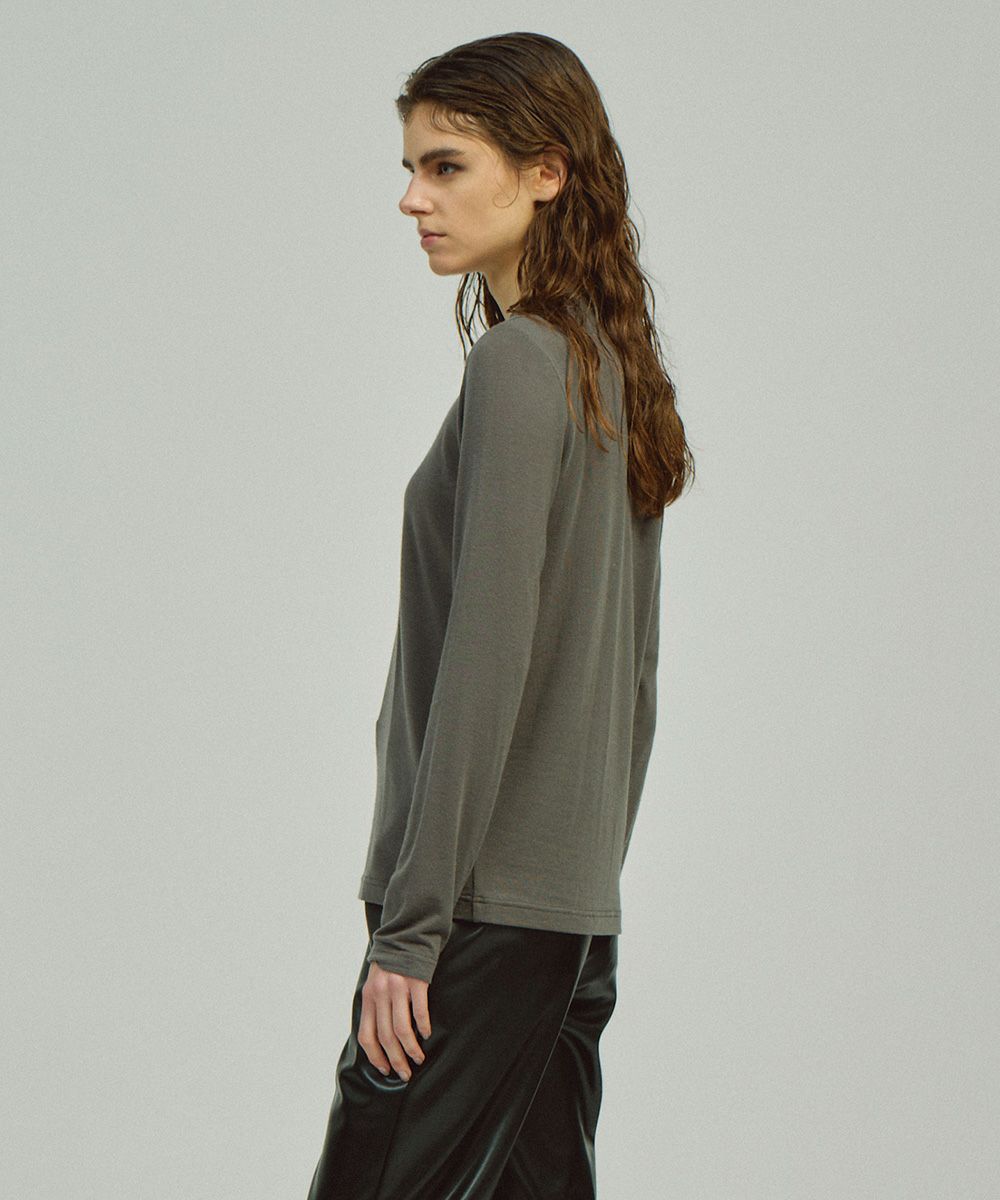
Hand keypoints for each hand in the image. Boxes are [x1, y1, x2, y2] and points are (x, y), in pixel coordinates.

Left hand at [359, 961, 430, 1081]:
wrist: (406, 935)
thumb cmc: (392, 965)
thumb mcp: (375, 984)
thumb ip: (375, 1007)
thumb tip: (380, 1039)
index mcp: (368, 997)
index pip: (366, 1035)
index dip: (375, 1056)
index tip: (385, 1069)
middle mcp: (381, 994)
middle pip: (386, 1036)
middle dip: (396, 1059)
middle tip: (405, 1074)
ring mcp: (398, 987)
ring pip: (402, 1029)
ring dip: (410, 1049)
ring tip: (418, 1059)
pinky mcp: (416, 981)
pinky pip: (419, 1011)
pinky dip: (423, 1026)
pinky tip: (426, 1034)